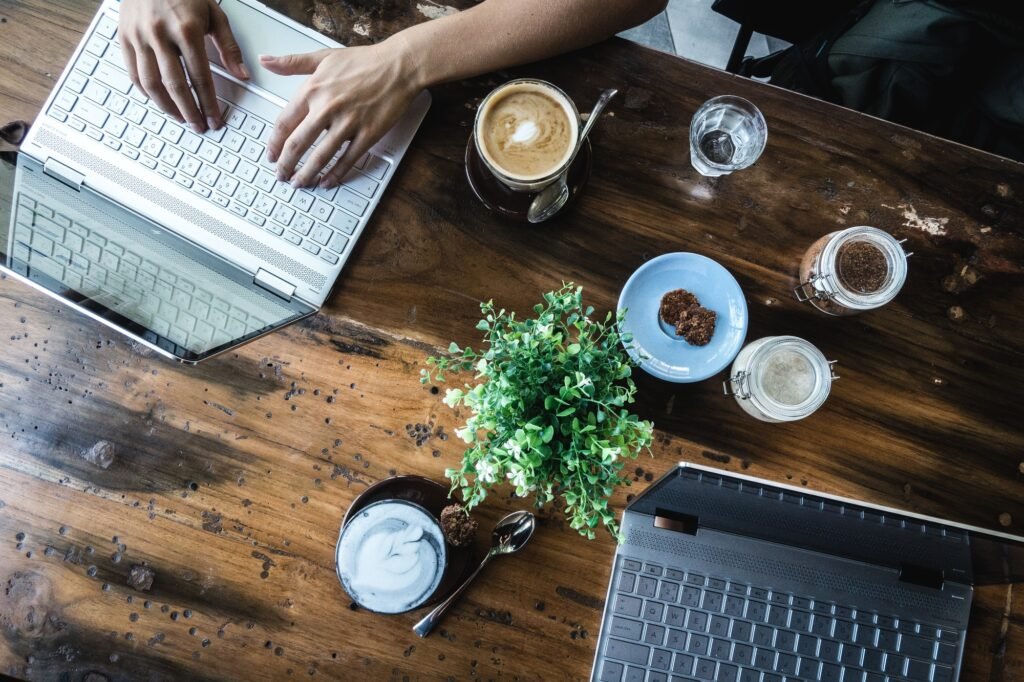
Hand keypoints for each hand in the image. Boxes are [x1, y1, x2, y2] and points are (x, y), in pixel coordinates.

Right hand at [119, 0, 248, 132]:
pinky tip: (158, 100)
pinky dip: (146, 91)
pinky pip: (133, 72)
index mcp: (187, 30)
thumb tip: (243, 74)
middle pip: (175, 85)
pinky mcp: (124, 36)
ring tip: (180, 117)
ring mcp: (139, 36)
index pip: (200, 77)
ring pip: (151, 83)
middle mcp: (161, 34)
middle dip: (189, 111)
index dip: (208, 103)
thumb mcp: (214, 14)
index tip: (214, 119)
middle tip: (198, 125)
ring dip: (166, 106)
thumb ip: (229, 47)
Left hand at [260, 41, 420, 188]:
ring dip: (306, 174)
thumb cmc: (365, 61)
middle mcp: (327, 108)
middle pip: (297, 145)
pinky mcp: (368, 134)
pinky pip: (347, 160)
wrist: (399, 66)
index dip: (274, 144)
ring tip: (299, 183)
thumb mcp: (323, 57)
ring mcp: (348, 123)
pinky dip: (335, 174)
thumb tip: (267, 61)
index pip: (284, 123)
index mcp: (313, 90)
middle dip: (286, 165)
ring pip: (320, 157)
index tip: (271, 155)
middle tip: (281, 174)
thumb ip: (292, 62)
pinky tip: (327, 181)